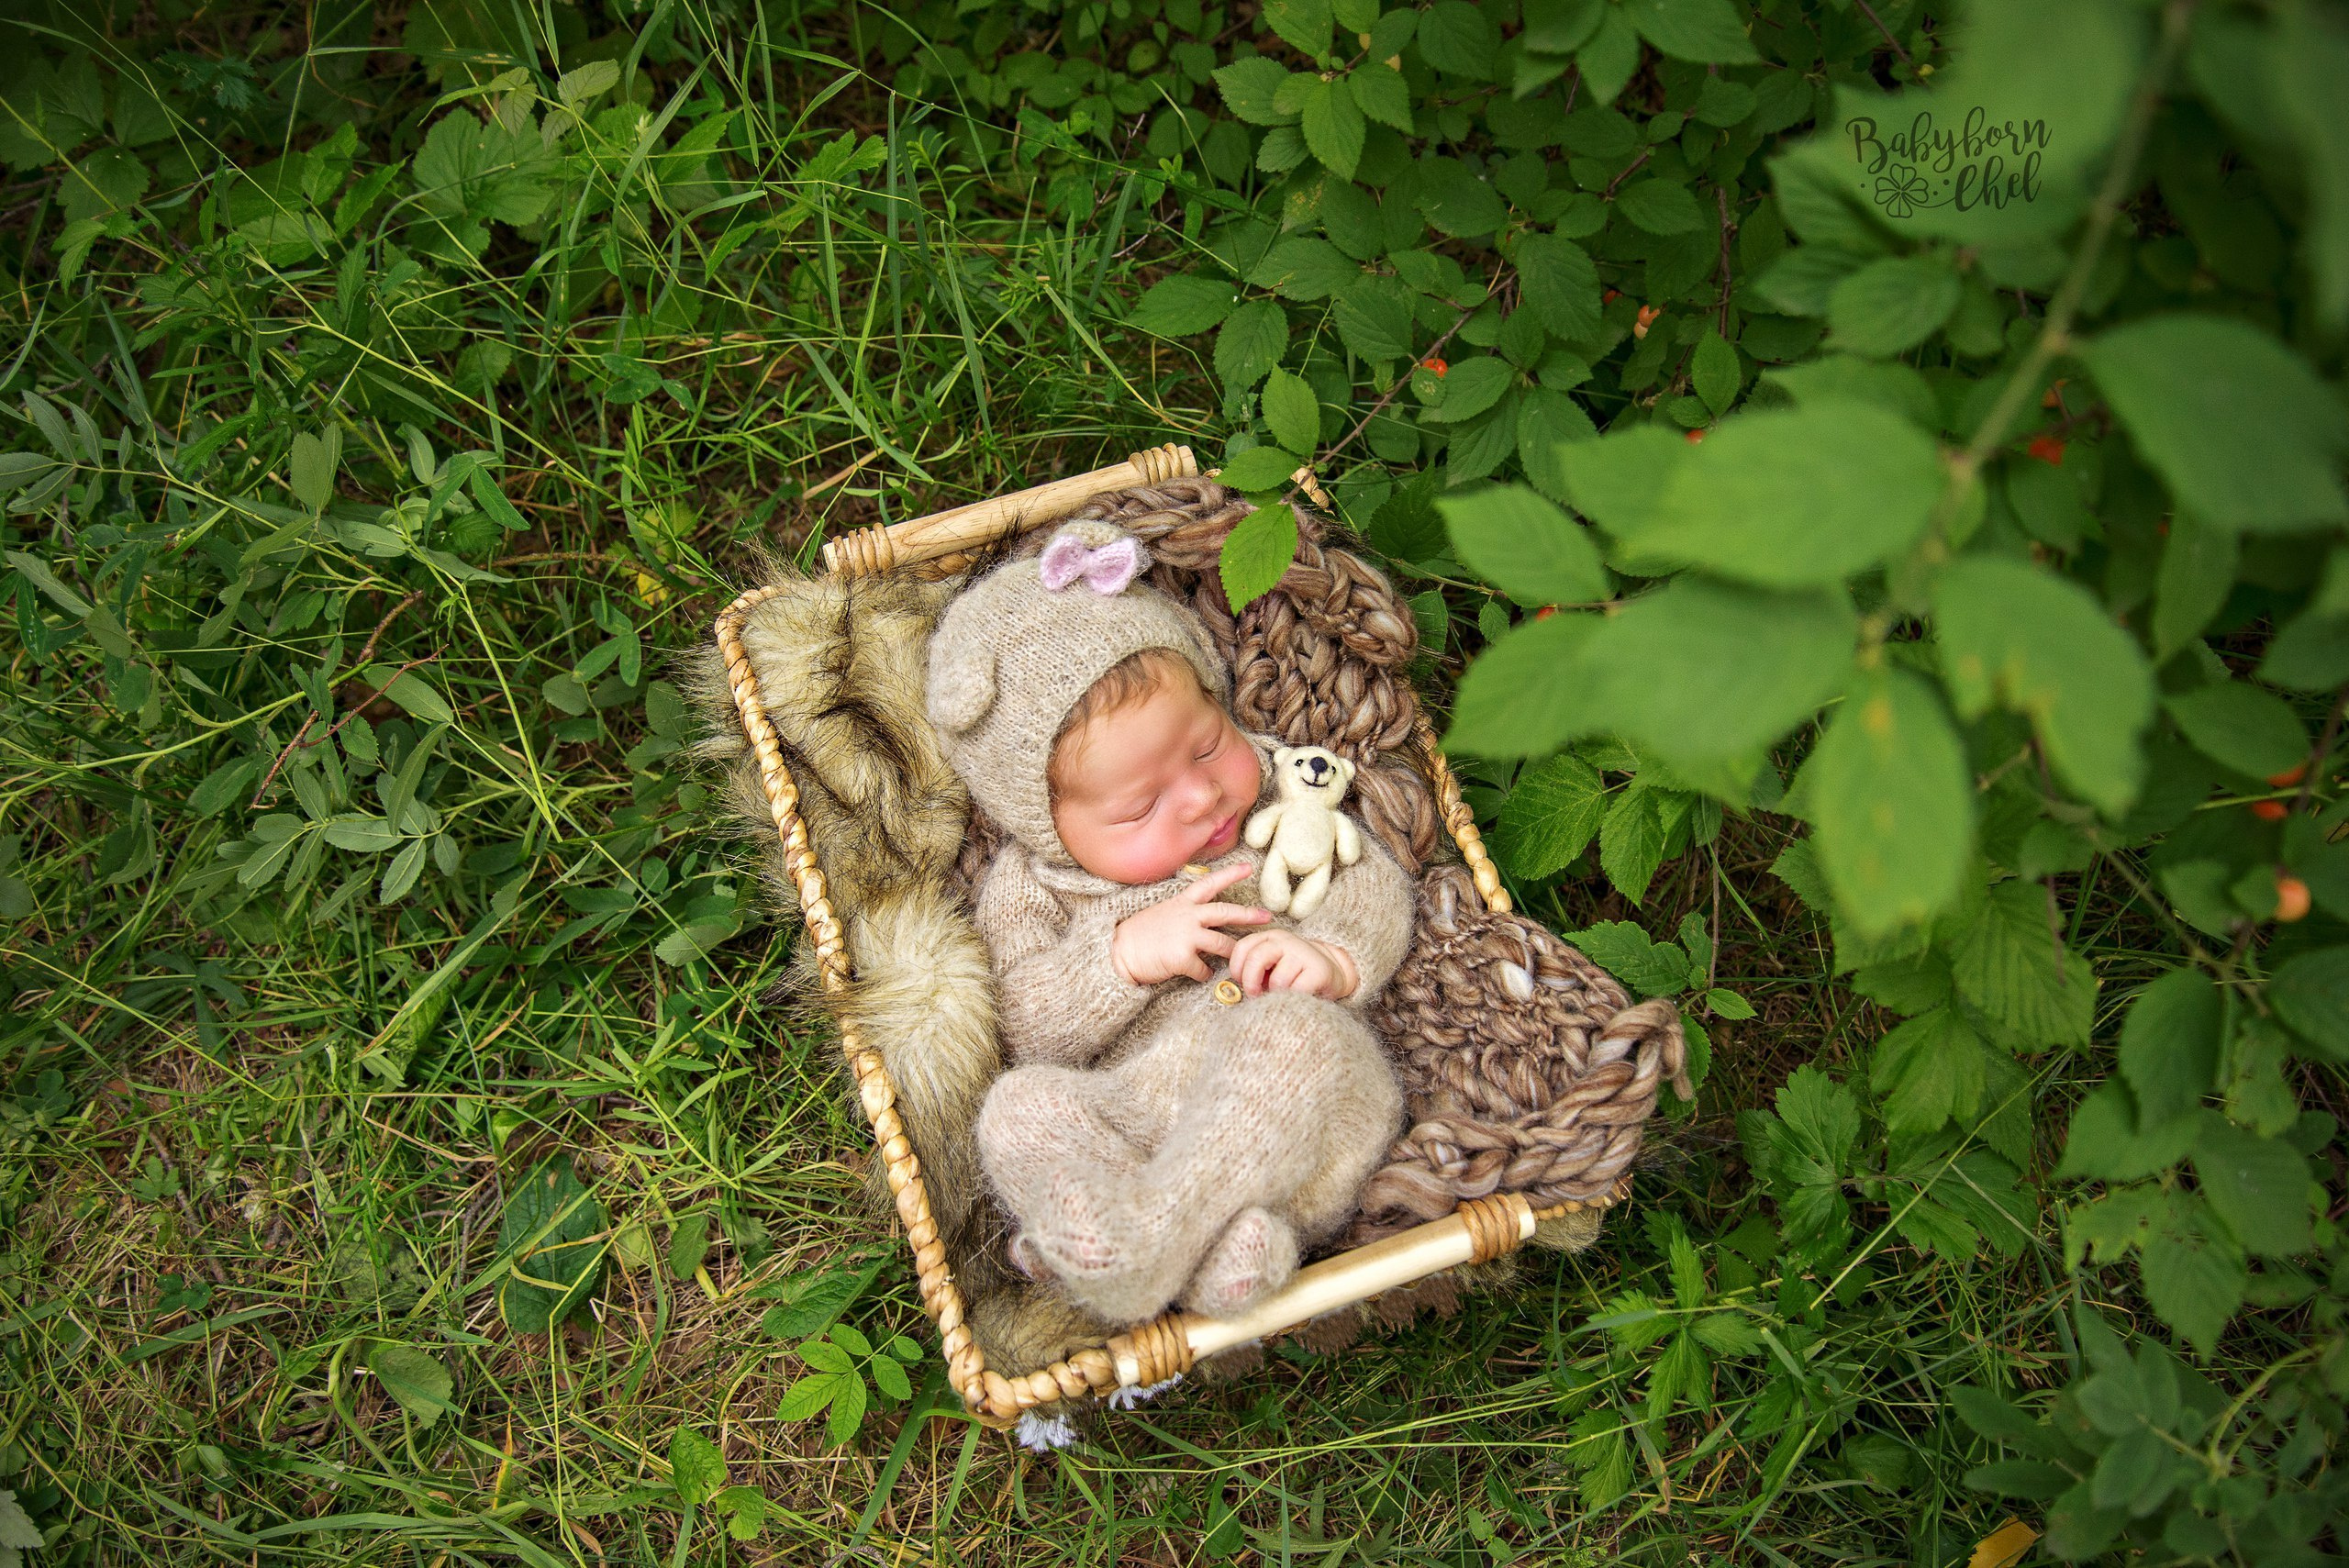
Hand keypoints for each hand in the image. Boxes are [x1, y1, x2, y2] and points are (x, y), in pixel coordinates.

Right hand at [1110, 861, 1271, 985]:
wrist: (1118, 952)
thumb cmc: (1139, 935)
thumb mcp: (1163, 913)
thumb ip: (1185, 914)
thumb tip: (1205, 922)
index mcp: (1182, 903)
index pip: (1209, 884)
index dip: (1230, 875)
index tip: (1248, 868)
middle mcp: (1187, 916)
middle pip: (1225, 912)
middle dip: (1249, 916)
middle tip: (1267, 917)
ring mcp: (1186, 936)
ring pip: (1223, 945)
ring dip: (1233, 954)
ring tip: (1241, 960)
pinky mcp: (1183, 957)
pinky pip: (1204, 970)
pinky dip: (1205, 975)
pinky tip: (1201, 975)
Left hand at [1228, 929, 1357, 1000]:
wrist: (1333, 970)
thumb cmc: (1293, 972)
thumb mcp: (1271, 965)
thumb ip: (1253, 968)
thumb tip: (1232, 986)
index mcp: (1269, 937)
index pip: (1242, 948)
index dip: (1237, 969)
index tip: (1241, 982)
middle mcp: (1285, 940)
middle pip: (1256, 959)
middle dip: (1251, 982)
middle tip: (1255, 994)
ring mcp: (1303, 953)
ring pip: (1278, 980)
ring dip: (1276, 994)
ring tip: (1281, 994)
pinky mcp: (1319, 970)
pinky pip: (1296, 990)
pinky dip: (1292, 999)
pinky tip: (1297, 997)